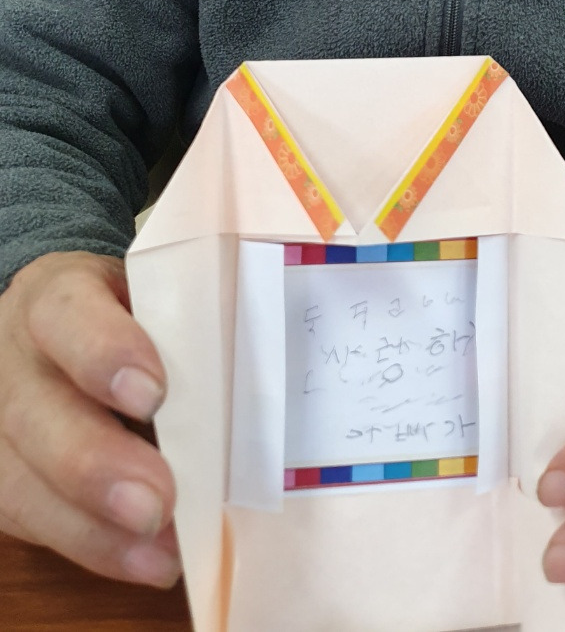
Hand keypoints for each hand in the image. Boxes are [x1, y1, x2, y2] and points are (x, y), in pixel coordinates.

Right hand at [0, 251, 179, 586]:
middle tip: (155, 500)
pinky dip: (94, 546)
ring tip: (158, 546)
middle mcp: (14, 359)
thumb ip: (183, 326)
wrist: (60, 329)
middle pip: (33, 412)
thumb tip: (248, 386)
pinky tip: (147, 561)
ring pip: (21, 479)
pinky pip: (32, 522)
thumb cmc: (126, 312)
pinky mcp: (2, 478)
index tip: (153, 392)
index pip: (67, 313)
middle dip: (94, 464)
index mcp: (57, 295)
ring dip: (93, 525)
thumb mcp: (149, 294)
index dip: (104, 352)